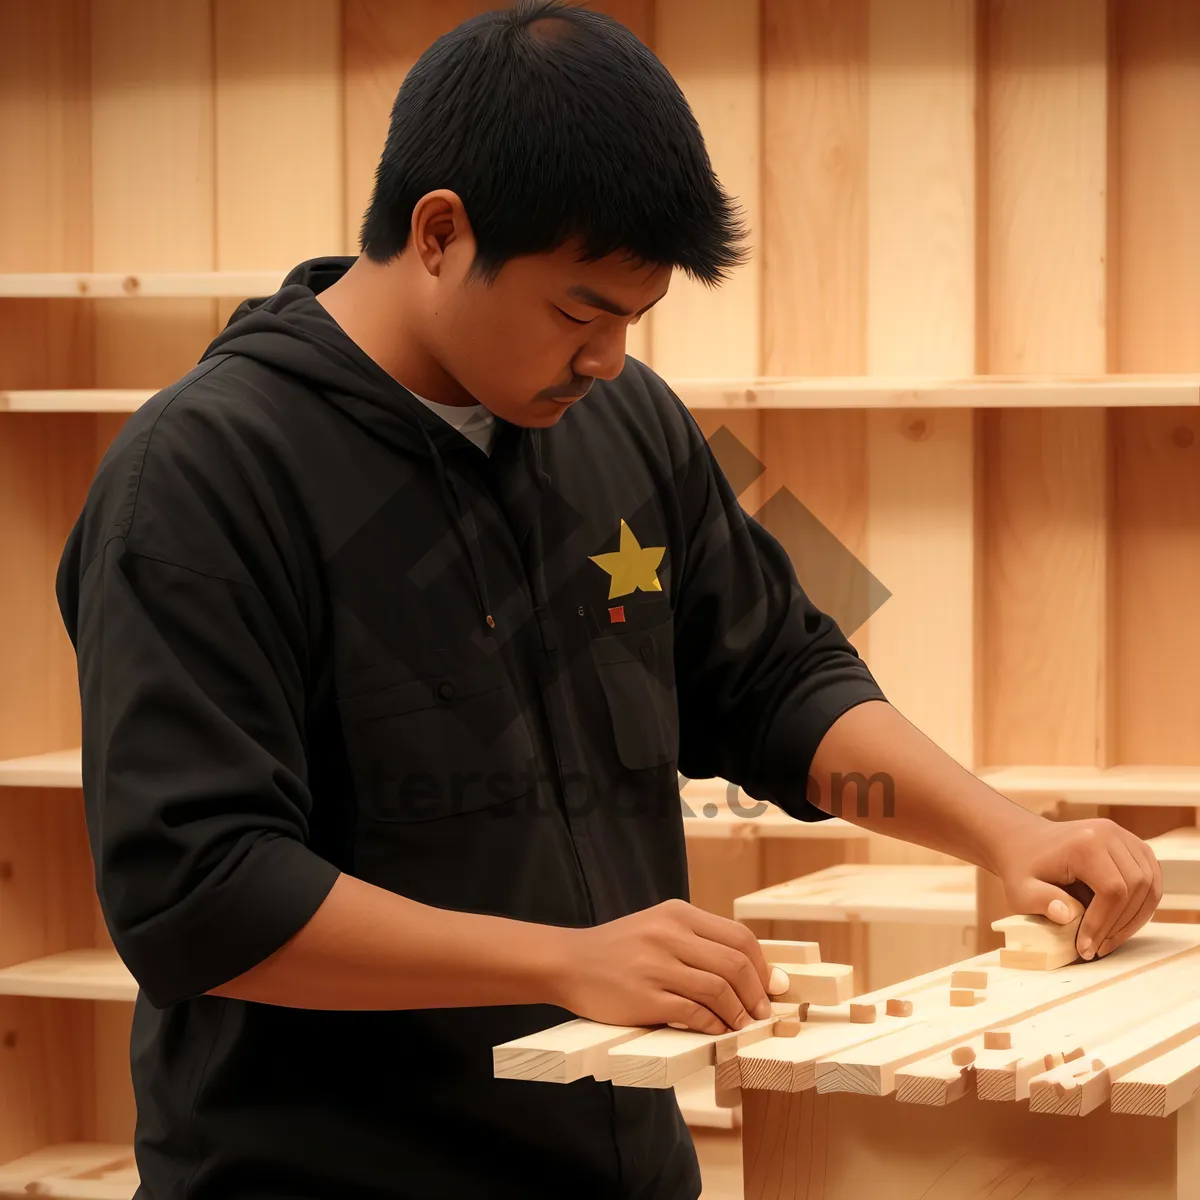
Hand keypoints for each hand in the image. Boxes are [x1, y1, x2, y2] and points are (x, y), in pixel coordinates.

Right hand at [550, 899, 774, 1033]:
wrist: (569, 962)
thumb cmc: (619, 950)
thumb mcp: (659, 928)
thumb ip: (699, 943)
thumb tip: (752, 974)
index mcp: (677, 914)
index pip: (739, 937)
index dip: (762, 967)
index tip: (769, 988)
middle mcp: (669, 934)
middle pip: (735, 963)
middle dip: (757, 993)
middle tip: (763, 1013)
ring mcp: (656, 965)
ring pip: (719, 989)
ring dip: (739, 1013)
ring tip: (742, 1026)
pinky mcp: (644, 997)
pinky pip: (694, 1013)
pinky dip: (713, 1026)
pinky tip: (716, 1032)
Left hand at [992, 816, 1162, 958]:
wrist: (1026, 841)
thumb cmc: (1023, 868)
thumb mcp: (1021, 889)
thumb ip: (1040, 902)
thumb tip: (1065, 915)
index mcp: (1084, 843)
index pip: (1112, 889)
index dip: (1103, 924)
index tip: (1086, 948)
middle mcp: (1109, 833)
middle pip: (1136, 887)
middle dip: (1120, 925)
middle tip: (1099, 948)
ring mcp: (1124, 836)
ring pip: (1149, 885)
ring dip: (1134, 919)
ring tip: (1109, 940)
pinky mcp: (1133, 844)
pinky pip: (1151, 879)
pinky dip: (1142, 905)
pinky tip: (1120, 924)